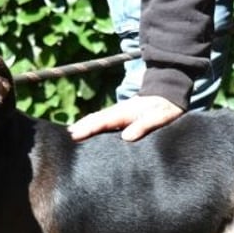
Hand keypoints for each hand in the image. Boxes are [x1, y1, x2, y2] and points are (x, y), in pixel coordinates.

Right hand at [69, 95, 183, 141]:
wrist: (169, 93)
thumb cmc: (165, 107)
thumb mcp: (160, 117)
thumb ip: (144, 125)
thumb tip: (126, 137)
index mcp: (125, 112)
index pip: (102, 121)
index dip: (88, 128)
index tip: (74, 135)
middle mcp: (118, 111)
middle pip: (94, 119)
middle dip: (80, 127)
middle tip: (64, 138)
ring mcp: (118, 113)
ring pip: (97, 120)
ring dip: (83, 126)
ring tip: (70, 137)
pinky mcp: (121, 117)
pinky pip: (103, 122)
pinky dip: (92, 126)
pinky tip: (86, 133)